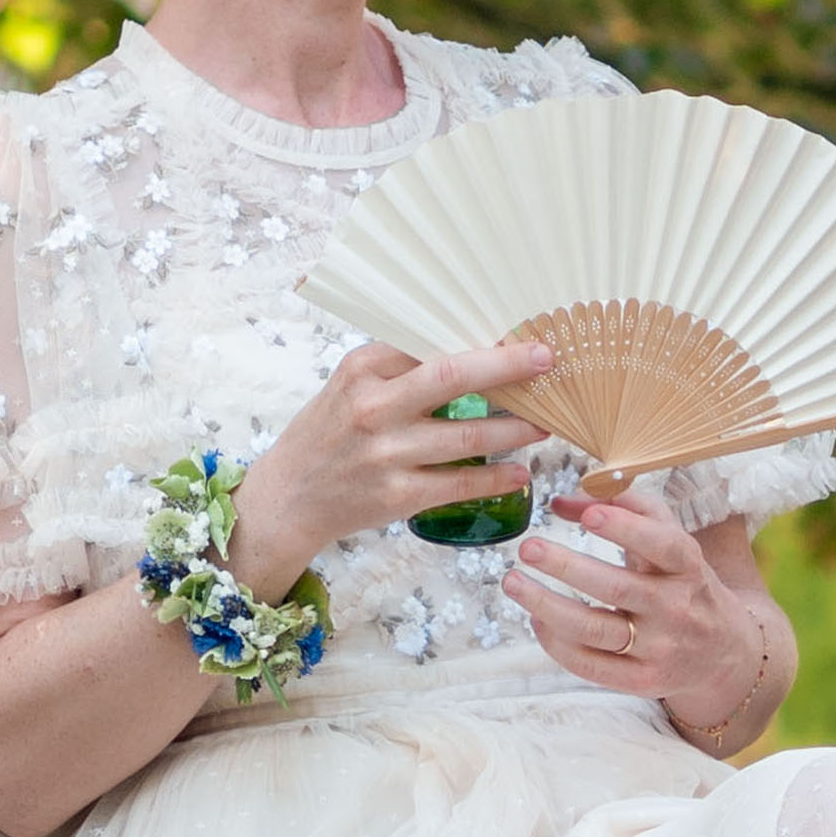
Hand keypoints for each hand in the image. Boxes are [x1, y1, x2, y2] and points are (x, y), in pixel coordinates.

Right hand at [230, 340, 547, 584]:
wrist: (286, 500)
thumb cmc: (326, 436)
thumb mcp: (349, 387)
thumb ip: (398, 369)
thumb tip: (472, 351)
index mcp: (362, 369)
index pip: (432, 346)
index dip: (482, 342)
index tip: (521, 336)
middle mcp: (373, 407)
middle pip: (455, 377)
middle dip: (509, 366)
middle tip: (549, 360)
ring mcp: (386, 454)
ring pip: (470, 434)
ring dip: (517, 429)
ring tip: (544, 425)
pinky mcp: (397, 496)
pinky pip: (462, 482)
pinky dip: (498, 477)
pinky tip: (519, 472)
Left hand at [516, 492, 773, 729]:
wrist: (723, 653)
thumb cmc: (683, 582)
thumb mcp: (670, 539)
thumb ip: (623, 508)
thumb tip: (560, 502)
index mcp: (687, 566)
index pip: (662, 546)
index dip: (627, 529)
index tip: (589, 517)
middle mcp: (676, 608)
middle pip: (617, 589)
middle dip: (567, 567)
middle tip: (528, 547)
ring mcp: (659, 649)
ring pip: (595, 629)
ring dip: (547, 606)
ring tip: (513, 582)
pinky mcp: (642, 681)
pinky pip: (590, 665)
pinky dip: (556, 642)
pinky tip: (536, 619)